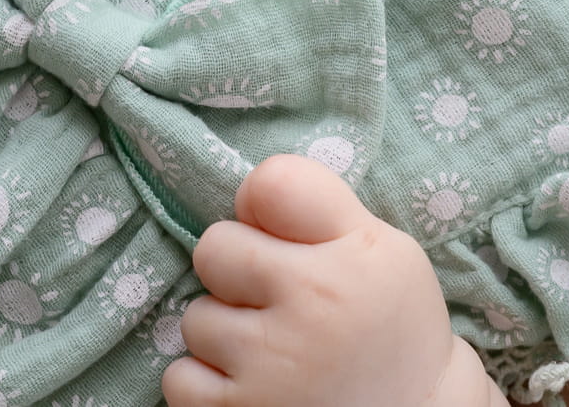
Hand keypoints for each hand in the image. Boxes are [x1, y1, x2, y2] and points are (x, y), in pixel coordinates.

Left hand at [164, 153, 493, 406]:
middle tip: (273, 297)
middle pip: (214, 246)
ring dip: (223, 332)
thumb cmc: (389, 324)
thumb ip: (322, 209)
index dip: (261, 205)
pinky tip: (252, 383)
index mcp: (353, 254)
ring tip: (273, 349)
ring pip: (196, 316)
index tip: (277, 232)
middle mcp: (311, 305)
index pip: (271, 184)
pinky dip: (206, 383)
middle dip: (234, 269)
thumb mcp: (385, 250)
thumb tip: (245, 194)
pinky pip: (179, 377)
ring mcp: (272, 365)